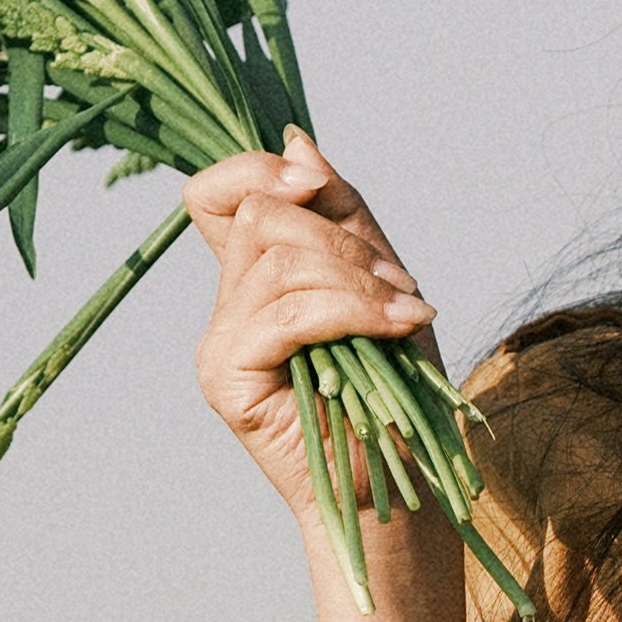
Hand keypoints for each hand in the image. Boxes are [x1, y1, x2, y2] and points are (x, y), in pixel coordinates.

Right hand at [186, 134, 436, 522]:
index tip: (317, 187)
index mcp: (254, 277)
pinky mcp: (225, 379)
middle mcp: (227, 306)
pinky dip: (349, 313)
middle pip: (261, 216)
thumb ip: (340, 212)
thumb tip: (297, 140)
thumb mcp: (380, 278)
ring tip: (405, 316)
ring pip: (278, 262)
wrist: (404, 481)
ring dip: (357, 281)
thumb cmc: (398, 389)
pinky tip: (394, 329)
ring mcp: (219, 343)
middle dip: (343, 241)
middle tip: (401, 288)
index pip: (216, 193)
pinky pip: (284, 315)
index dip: (259, 170)